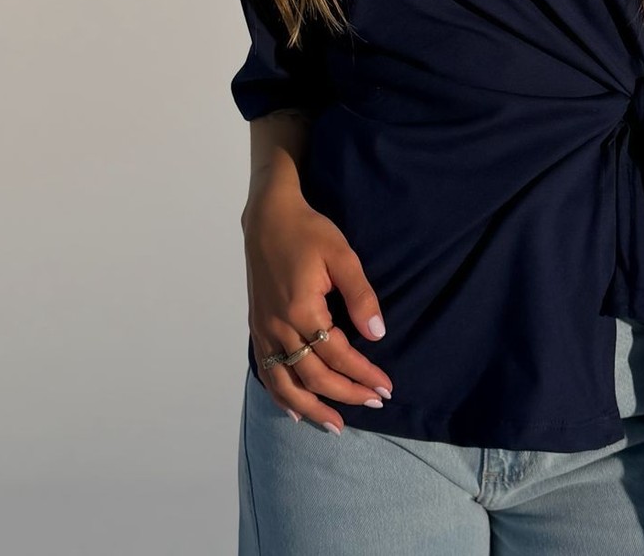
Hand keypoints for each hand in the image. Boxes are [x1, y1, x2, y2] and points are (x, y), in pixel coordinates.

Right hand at [242, 186, 393, 431]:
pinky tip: (295, 410)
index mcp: (302, 309)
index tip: (387, 387)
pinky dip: (281, 396)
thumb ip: (361, 296)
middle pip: (314, 376)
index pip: (338, 355)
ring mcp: (264, 330)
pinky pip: (267, 371)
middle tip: (375, 403)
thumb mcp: (342, 256)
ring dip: (312, 408)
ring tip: (337, 425)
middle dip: (346, 395)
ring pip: (286, 383)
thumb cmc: (309, 232)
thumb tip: (377, 335)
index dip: (364, 374)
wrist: (268, 218)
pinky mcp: (256, 328)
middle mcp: (279, 327)